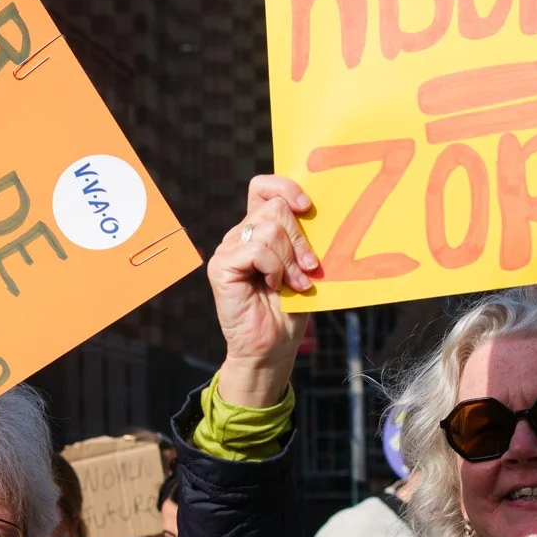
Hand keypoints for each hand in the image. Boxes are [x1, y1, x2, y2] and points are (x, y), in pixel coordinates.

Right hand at [207, 176, 316, 408]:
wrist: (272, 349)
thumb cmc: (289, 310)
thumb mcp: (303, 267)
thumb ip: (302, 238)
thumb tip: (315, 212)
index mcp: (258, 229)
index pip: (264, 188)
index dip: (286, 187)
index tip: (307, 208)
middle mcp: (240, 234)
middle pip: (275, 208)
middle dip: (299, 239)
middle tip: (309, 269)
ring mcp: (228, 249)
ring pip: (268, 229)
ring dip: (290, 259)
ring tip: (294, 284)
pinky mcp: (221, 267)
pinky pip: (256, 249)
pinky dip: (274, 268)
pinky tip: (274, 286)